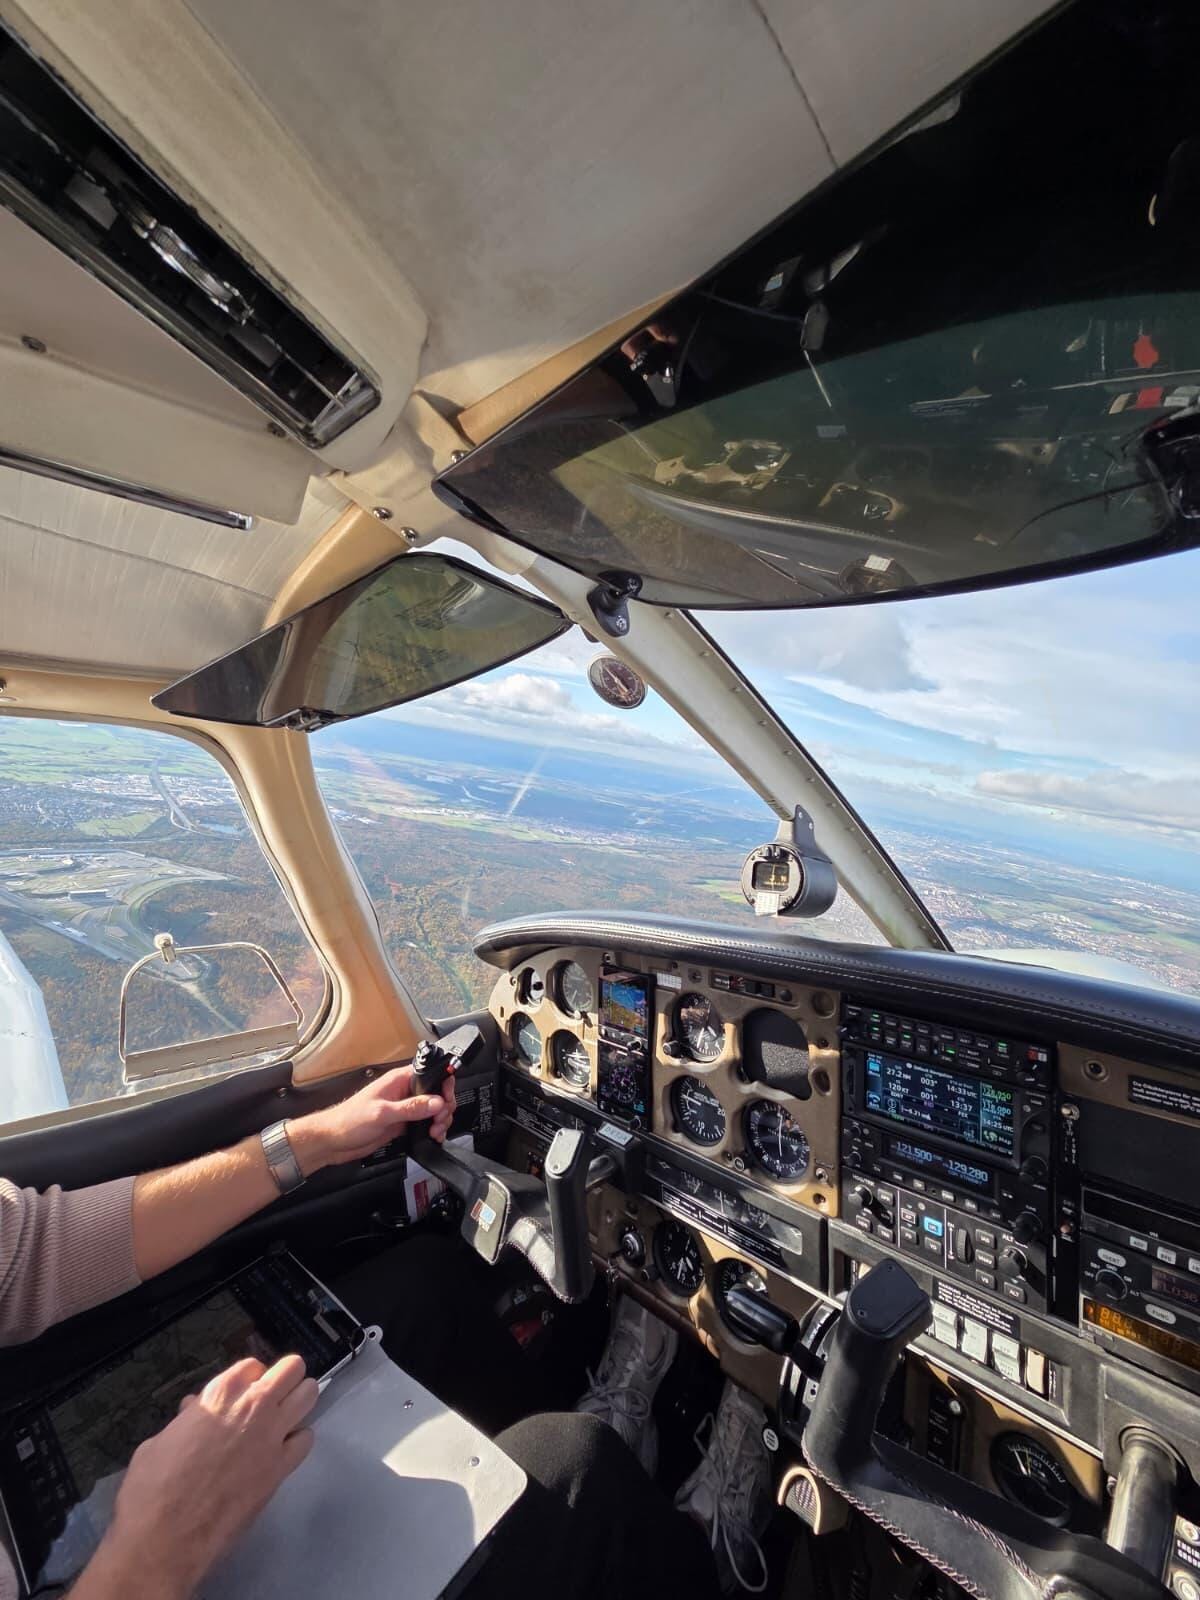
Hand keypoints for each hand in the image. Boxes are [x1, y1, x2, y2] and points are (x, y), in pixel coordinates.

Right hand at [76, 1354, 316, 1599]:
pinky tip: (283, 1452)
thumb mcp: (160, 1440)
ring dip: (300, 1401)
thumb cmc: (152, 1488)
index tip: (245, 1391)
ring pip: (308, 1395)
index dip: (250, 1378)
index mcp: (220, 1393)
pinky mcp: (281, 1468)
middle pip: (292, 1369)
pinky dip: (298, 1441)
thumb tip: (194, 1412)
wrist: (165, 1537)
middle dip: (286, 1378)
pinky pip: (306, 1440)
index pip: (253, 1365)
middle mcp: (253, 1406)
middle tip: (276, 1396)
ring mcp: (272, 1436)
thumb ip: (187, 1420)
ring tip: (286, 1417)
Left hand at [287, 1063, 457, 1174]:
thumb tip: (436, 1102)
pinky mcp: (402, 1123)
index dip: (443, 1085)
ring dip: (440, 1121)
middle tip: (439, 1121)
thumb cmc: (348, 1120)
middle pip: (436, 1094)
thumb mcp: (382, 1113)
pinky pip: (425, 1124)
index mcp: (399, 1080)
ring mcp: (404, 1108)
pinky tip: (432, 1136)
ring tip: (435, 1131)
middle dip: (444, 1108)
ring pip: (433, 1110)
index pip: (431, 1074)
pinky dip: (433, 1130)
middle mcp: (404, 1092)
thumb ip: (411, 1107)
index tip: (446, 1101)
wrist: (334, 1141)